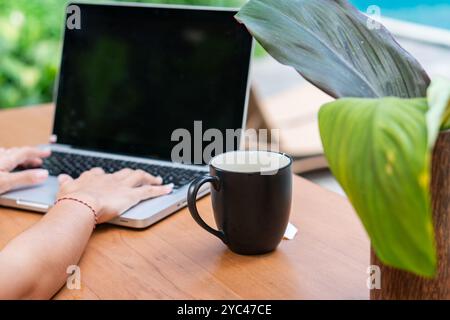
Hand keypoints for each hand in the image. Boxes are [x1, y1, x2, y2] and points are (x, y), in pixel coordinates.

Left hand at [0, 147, 50, 193]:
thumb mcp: (6, 182)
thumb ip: (25, 178)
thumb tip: (44, 174)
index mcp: (7, 160)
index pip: (26, 152)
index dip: (38, 152)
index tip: (47, 153)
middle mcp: (0, 157)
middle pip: (18, 153)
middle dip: (30, 156)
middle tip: (39, 161)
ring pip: (9, 155)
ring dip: (19, 158)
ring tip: (25, 162)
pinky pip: (2, 159)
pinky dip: (8, 160)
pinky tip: (6, 165)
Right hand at [57, 168, 173, 222]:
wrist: (80, 204)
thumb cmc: (71, 200)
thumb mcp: (65, 189)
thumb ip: (65, 184)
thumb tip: (61, 178)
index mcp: (94, 178)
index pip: (102, 174)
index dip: (108, 176)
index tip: (110, 176)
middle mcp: (110, 179)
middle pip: (125, 173)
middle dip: (134, 174)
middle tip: (140, 177)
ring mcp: (122, 186)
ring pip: (140, 177)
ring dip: (149, 178)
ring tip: (157, 180)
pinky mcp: (131, 195)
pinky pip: (149, 191)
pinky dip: (160, 190)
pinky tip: (169, 189)